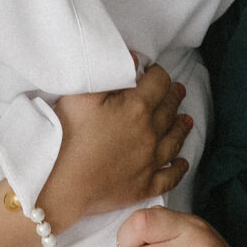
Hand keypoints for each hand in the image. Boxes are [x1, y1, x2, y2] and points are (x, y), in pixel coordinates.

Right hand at [41, 66, 191, 231]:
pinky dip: (179, 168)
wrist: (60, 184)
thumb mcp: (81, 94)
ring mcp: (150, 162)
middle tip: (178, 90)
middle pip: (170, 109)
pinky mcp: (144, 187)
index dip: (158, 73)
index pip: (159, 82)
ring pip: (174, 141)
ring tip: (186, 120)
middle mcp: (150, 134)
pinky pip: (170, 176)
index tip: (153, 72)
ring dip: (181, 127)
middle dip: (174, 97)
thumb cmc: (65, 135)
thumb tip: (133, 60)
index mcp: (136, 108)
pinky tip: (182, 162)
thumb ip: (108, 72)